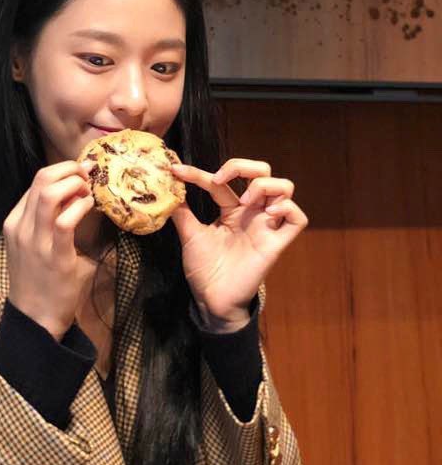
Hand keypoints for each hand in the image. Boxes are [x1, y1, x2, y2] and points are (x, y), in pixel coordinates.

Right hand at [3, 160, 96, 340]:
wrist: (34, 318)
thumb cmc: (39, 281)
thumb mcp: (34, 246)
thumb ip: (49, 223)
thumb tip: (78, 199)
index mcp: (15, 222)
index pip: (36, 182)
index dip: (61, 172)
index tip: (80, 175)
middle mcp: (20, 226)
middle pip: (41, 179)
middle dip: (69, 170)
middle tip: (87, 177)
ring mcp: (34, 241)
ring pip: (50, 193)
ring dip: (74, 184)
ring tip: (88, 191)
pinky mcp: (53, 256)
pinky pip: (65, 221)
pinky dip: (81, 207)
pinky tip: (89, 208)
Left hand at [169, 158, 308, 330]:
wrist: (211, 299)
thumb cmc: (204, 268)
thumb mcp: (189, 234)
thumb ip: (181, 211)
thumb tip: (167, 186)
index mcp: (232, 210)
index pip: (222, 181)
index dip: (198, 173)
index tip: (177, 171)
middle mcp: (252, 213)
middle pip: (263, 172)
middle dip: (244, 166)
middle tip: (219, 179)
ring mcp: (266, 227)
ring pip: (285, 188)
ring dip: (265, 185)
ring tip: (245, 199)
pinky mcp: (276, 244)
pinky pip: (297, 219)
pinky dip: (287, 209)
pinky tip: (268, 215)